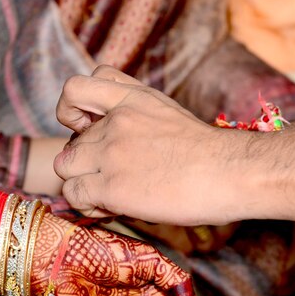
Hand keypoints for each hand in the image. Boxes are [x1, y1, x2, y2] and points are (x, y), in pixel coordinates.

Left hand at [54, 65, 251, 225]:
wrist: (230, 172)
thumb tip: (122, 140)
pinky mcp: (111, 186)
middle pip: (71, 141)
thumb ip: (140, 116)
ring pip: (64, 166)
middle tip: (107, 178)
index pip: (78, 87)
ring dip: (80, 183)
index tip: (87, 127)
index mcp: (133, 99)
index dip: (72, 109)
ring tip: (104, 196)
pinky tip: (109, 208)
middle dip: (84, 162)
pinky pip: (73, 194)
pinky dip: (85, 204)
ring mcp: (111, 152)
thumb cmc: (212, 153)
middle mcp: (117, 121)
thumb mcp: (172, 114)